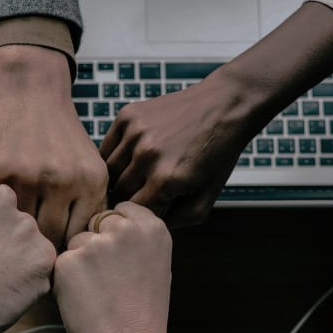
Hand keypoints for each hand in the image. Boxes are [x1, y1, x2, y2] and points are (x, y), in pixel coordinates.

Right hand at [0, 45, 107, 247]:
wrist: (30, 90)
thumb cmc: (61, 135)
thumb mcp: (88, 165)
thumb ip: (88, 206)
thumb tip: (81, 252)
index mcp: (90, 182)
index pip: (77, 237)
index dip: (65, 247)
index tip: (53, 247)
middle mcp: (61, 181)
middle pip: (49, 238)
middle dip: (39, 244)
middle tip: (29, 245)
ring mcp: (26, 176)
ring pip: (19, 227)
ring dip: (14, 231)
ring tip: (11, 232)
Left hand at [53, 202, 171, 332]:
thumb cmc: (143, 314)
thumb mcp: (156, 265)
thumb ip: (137, 239)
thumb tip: (114, 222)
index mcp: (152, 228)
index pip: (121, 209)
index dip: (115, 230)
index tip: (118, 252)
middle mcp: (124, 229)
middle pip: (96, 222)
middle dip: (96, 243)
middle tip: (108, 278)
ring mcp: (95, 244)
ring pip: (76, 242)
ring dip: (80, 261)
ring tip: (98, 292)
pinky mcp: (68, 261)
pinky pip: (61, 262)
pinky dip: (66, 279)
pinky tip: (84, 299)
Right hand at [100, 2, 332, 226]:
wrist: (225, 105)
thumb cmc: (218, 153)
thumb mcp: (208, 196)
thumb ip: (179, 220)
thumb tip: (148, 226)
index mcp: (166, 180)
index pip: (134, 212)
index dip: (140, 215)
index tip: (147, 211)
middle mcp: (147, 155)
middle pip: (118, 192)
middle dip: (128, 198)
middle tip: (141, 194)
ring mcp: (135, 133)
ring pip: (108, 171)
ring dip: (119, 178)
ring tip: (135, 177)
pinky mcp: (128, 116)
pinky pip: (107, 147)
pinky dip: (113, 156)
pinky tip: (131, 157)